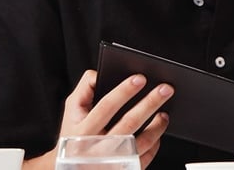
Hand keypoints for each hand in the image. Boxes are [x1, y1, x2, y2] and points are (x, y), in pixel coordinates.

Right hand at [25, 70, 173, 169]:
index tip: (140, 78)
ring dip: (157, 126)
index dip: (123, 91)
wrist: (68, 169)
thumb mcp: (71, 112)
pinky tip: (158, 131)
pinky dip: (155, 144)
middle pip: (129, 123)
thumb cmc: (73, 136)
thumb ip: (85, 89)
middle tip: (166, 88)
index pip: (105, 107)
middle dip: (149, 103)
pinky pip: (145, 158)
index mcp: (82, 131)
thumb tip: (101, 73)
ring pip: (141, 143)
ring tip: (164, 113)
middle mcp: (97, 148)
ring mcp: (111, 162)